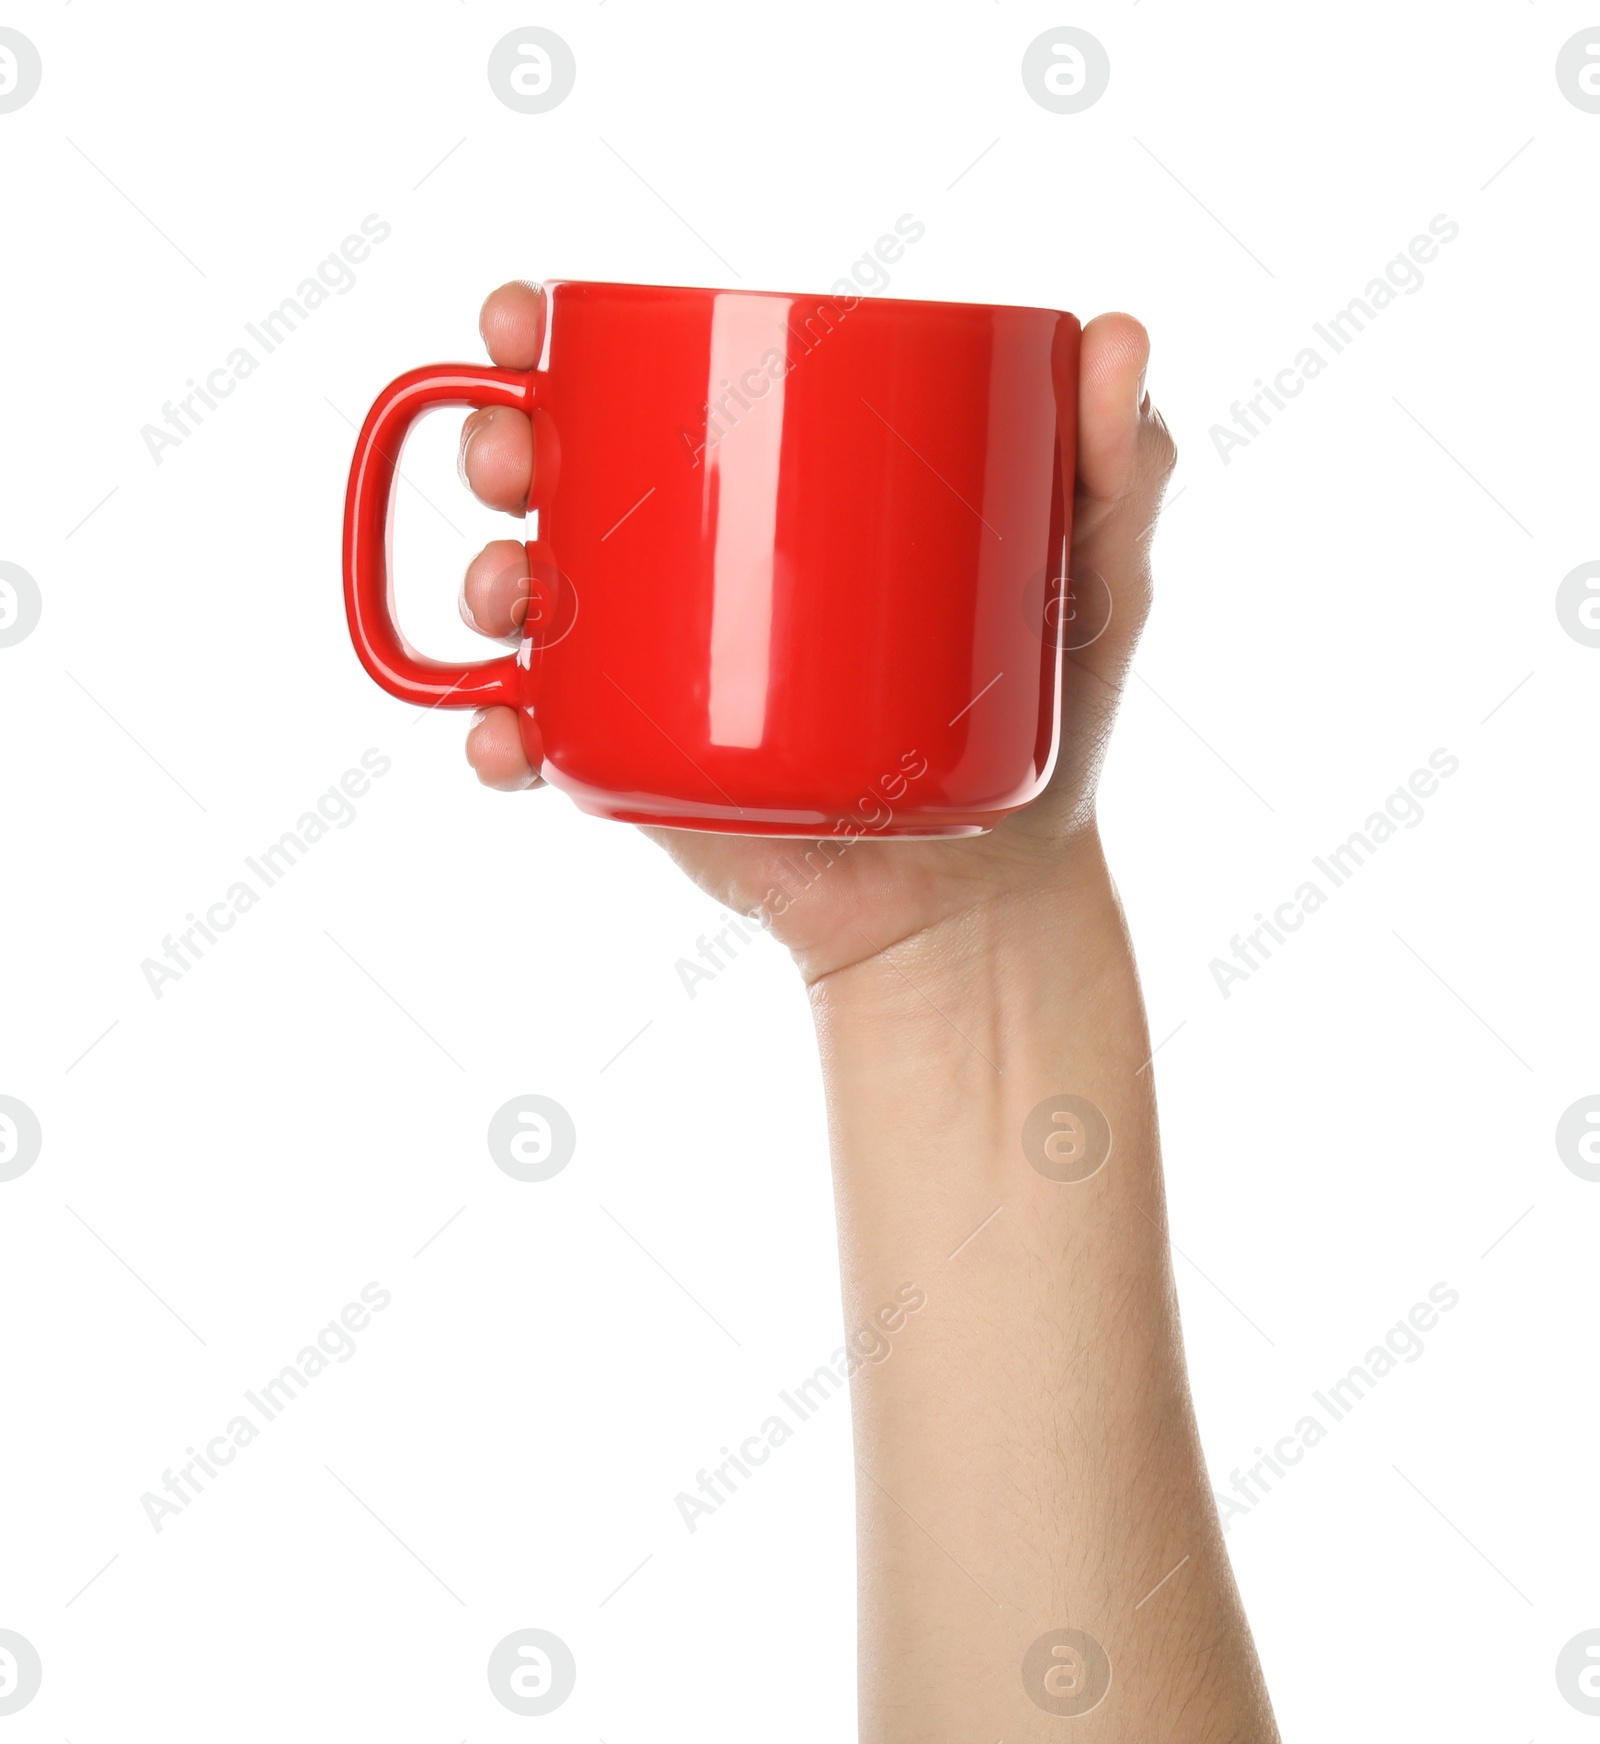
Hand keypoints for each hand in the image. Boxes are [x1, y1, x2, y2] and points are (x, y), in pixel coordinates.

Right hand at [458, 281, 1175, 983]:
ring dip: (481, 582)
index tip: (529, 319)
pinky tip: (502, 740)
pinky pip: (545, 745)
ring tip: (506, 593)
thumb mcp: (1095, 582)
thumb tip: (1124, 336)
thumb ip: (1122, 466)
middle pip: (559, 481)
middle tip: (514, 456)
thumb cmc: (1045, 714)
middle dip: (499, 445)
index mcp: (775, 489)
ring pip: (530, 606)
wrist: (999, 889)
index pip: (648, 386)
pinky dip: (498, 738)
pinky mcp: (648, 771)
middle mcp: (697, 568)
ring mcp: (660, 674)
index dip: (557, 341)